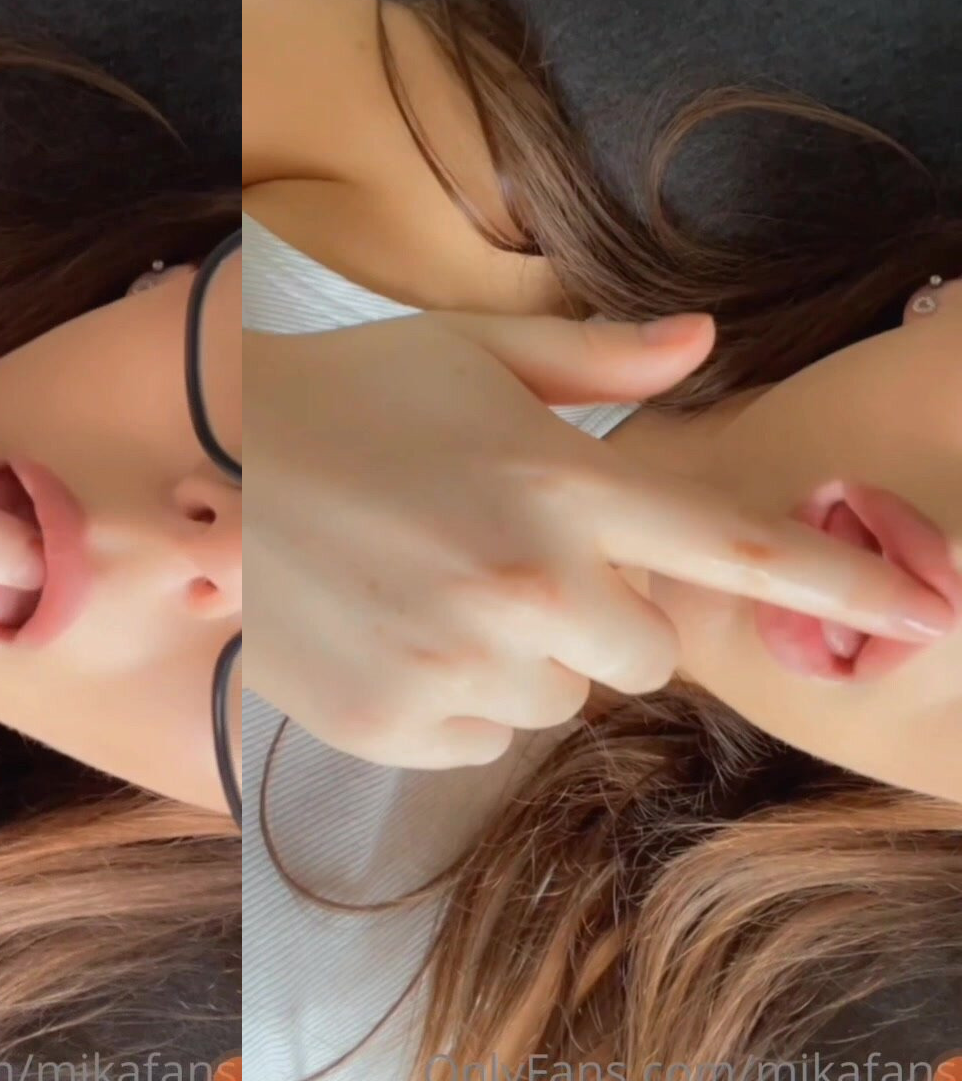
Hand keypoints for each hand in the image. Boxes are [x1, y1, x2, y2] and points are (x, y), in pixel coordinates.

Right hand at [242, 310, 954, 766]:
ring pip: (551, 701)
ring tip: (423, 584)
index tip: (925, 616)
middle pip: (641, 651)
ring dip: (512, 657)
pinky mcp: (391, 721)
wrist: (193, 463)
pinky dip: (443, 700)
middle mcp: (525, 580)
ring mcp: (455, 660)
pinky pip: (473, 740)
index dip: (840, 588)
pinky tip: (384, 629)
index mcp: (562, 481)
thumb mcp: (464, 350)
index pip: (736, 549)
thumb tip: (699, 340)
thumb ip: (595, 358)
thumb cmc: (338, 391)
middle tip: (501, 552)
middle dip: (593, 611)